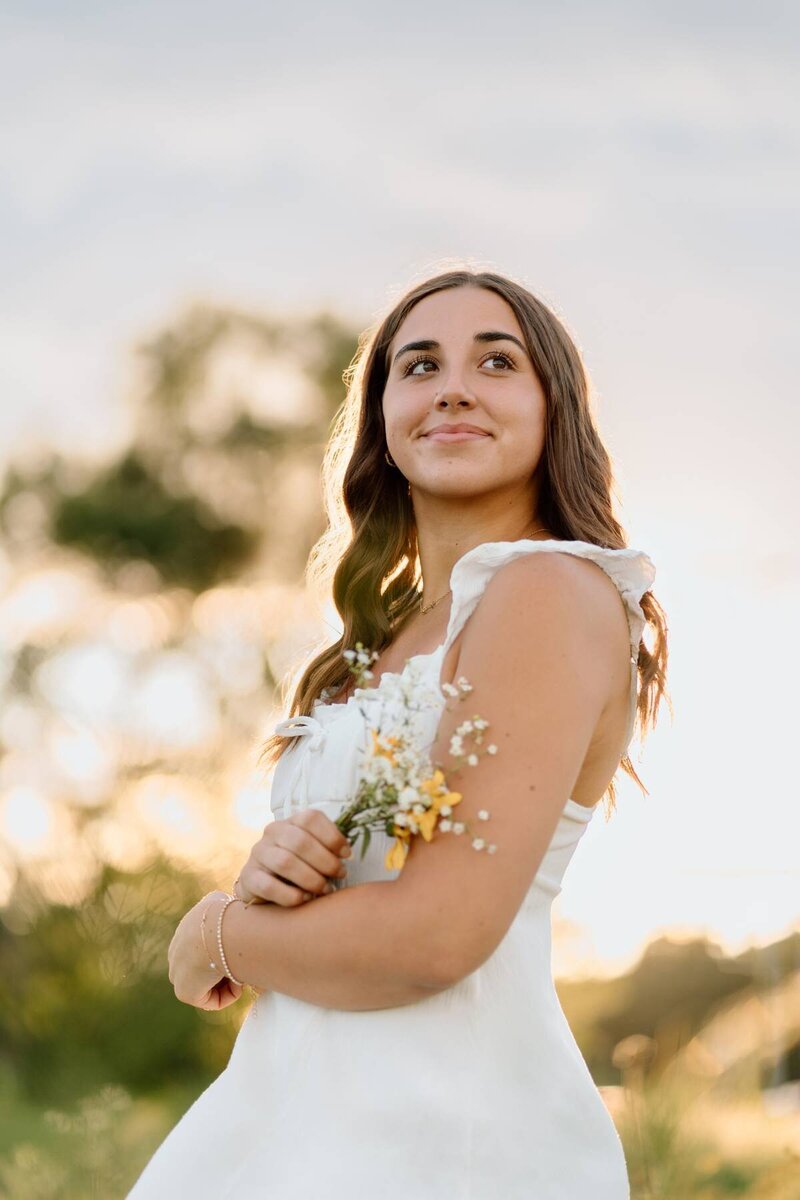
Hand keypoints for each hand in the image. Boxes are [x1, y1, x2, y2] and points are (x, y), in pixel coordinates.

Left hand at [167, 892, 244, 1009]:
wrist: (217, 931)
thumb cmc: (224, 913)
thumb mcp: (220, 899)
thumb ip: (219, 905)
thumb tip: (227, 911)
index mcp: (185, 930)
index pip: (204, 945)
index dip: (226, 949)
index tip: (243, 947)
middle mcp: (177, 950)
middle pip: (205, 966)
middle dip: (227, 967)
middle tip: (246, 962)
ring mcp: (178, 972)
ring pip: (208, 983)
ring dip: (229, 981)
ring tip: (245, 971)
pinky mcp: (183, 991)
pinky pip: (211, 1000)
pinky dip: (228, 994)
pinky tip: (239, 982)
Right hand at [236, 809, 351, 906]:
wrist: (263, 885)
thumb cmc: (298, 867)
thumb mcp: (312, 852)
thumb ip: (328, 848)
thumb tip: (347, 855)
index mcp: (291, 821)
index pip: (311, 818)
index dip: (332, 836)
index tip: (347, 855)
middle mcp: (272, 832)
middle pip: (300, 841)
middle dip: (325, 860)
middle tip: (340, 875)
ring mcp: (258, 853)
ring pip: (285, 862)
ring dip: (311, 878)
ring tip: (325, 889)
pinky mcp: (248, 877)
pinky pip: (268, 885)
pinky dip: (290, 894)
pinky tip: (305, 898)